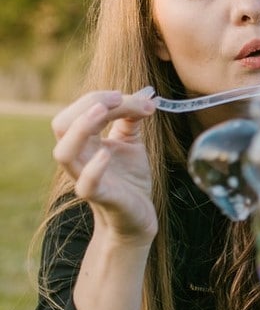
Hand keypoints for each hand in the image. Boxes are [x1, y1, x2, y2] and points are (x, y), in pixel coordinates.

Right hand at [51, 90, 157, 244]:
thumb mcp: (132, 142)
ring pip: (64, 152)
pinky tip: (107, 154)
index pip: (82, 110)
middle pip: (63, 124)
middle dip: (88, 104)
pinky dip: (94, 168)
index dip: (105, 97)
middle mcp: (80, 157)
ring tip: (103, 112)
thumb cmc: (130, 178)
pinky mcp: (100, 197)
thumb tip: (145, 95)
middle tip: (119, 99)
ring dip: (82, 127)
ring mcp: (86, 177)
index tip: (142, 99)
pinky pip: (86, 184)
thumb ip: (132, 118)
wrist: (139, 214)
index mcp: (85, 141)